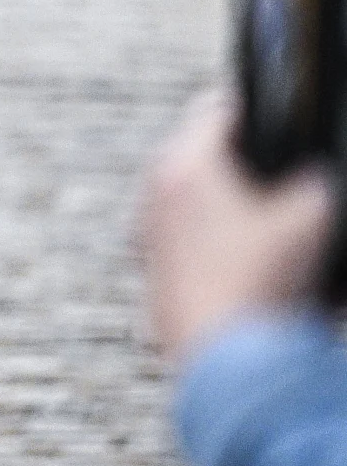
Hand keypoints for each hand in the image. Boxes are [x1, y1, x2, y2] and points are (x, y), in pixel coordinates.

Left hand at [144, 95, 335, 361]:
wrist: (229, 357)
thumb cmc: (264, 280)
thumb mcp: (315, 216)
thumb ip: (316, 182)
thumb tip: (311, 180)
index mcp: (183, 167)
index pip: (217, 109)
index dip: (255, 107)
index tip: (280, 113)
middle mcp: (154, 196)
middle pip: (202, 156)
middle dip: (244, 159)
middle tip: (280, 165)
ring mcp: (149, 237)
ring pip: (194, 200)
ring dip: (231, 201)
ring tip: (274, 215)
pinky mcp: (156, 274)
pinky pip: (191, 241)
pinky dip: (220, 240)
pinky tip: (256, 257)